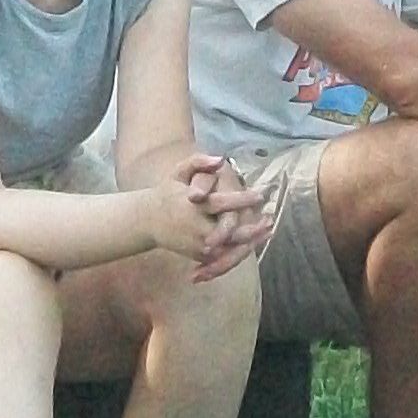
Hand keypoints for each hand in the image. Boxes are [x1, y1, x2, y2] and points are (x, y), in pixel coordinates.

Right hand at [177, 151, 272, 285]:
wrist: (148, 222)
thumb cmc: (168, 194)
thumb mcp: (178, 173)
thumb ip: (198, 162)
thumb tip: (220, 159)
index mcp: (192, 206)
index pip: (220, 204)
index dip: (241, 200)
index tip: (259, 195)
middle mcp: (196, 228)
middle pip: (229, 232)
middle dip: (251, 229)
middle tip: (269, 220)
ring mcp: (197, 244)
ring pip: (229, 249)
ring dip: (250, 241)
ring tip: (267, 231)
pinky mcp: (199, 256)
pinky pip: (223, 258)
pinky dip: (240, 252)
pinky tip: (255, 242)